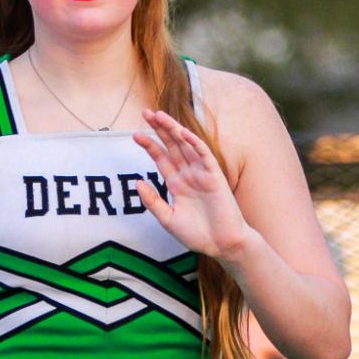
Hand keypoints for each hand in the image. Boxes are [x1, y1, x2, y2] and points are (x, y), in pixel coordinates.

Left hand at [133, 110, 249, 260]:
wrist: (222, 245)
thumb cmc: (197, 235)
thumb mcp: (168, 219)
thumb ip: (153, 201)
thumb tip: (137, 182)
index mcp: (177, 183)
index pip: (162, 158)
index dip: (150, 145)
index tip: (135, 135)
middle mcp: (188, 174)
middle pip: (172, 146)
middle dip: (159, 129)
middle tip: (145, 112)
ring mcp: (202, 173)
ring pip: (186, 146)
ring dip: (174, 130)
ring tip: (159, 116)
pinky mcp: (215, 176)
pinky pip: (205, 155)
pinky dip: (195, 143)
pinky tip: (183, 133)